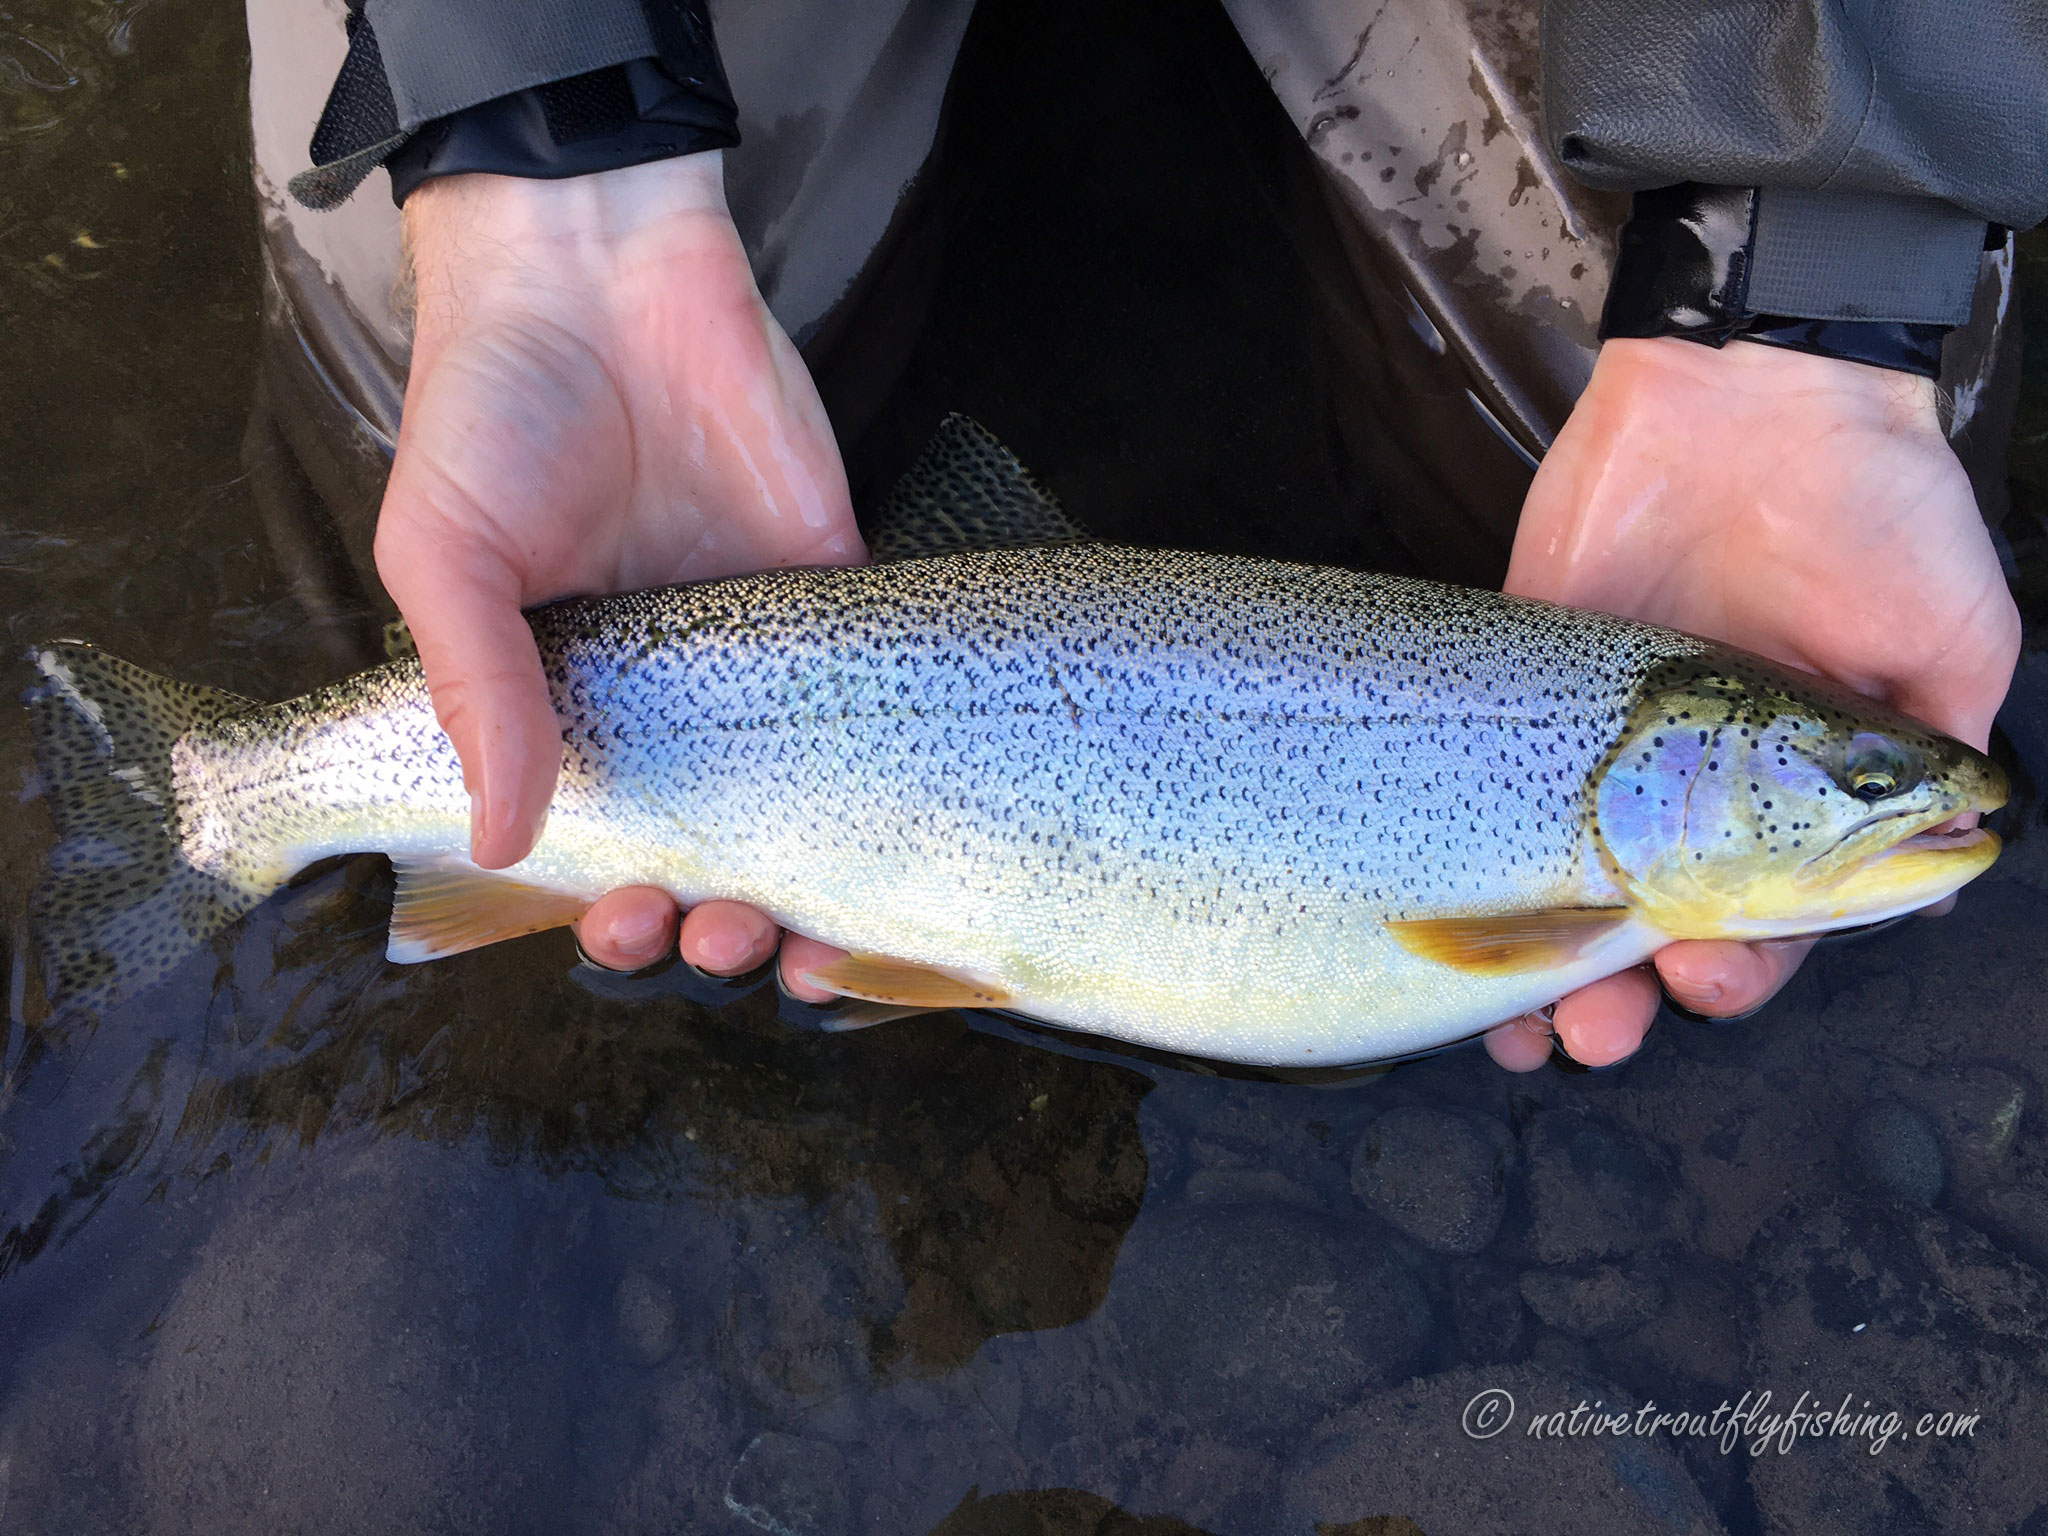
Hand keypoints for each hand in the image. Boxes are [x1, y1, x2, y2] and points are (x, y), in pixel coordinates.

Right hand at [374, 154, 859, 977]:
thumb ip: (480, 691)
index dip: (621, 909)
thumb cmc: (493, 411)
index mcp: (575, 705)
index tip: (630, 922)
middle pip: (719, 846)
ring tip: (812, 937)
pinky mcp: (841, 583)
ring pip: (815, 803)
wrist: (598, 266)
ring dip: (820, 886)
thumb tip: (501, 841)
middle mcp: (678, 696)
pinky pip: (887, 691)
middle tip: (717, 932)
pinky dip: (907, 767)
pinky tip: (907, 826)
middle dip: (720, 923)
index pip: (610, 840)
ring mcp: (767, 647)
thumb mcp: (445, 557)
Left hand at [1486, 337, 2019, 1070]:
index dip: (1740, 969)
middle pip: (1651, 925)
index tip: (1706, 982)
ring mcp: (1605, 741)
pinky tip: (1445, 937)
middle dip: (1628, 997)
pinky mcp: (1532, 685)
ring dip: (1543, 971)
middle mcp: (1696, 784)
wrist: (1754, 384)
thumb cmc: (1878, 506)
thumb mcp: (1948, 637)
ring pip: (1564, 887)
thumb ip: (1935, 754)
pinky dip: (1470, 872)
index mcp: (1799, 792)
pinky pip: (1490, 794)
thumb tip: (1941, 876)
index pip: (1768, 919)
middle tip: (1597, 1032)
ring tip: (1521, 1030)